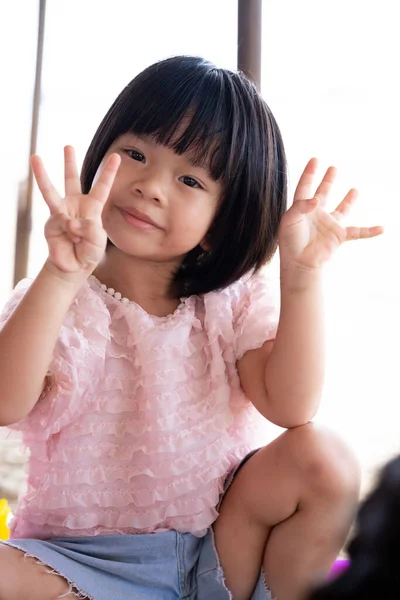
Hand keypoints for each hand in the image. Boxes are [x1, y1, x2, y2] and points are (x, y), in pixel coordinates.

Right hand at [31, 146, 120, 276]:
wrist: (73, 266)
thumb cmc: (89, 251)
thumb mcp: (97, 240)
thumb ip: (89, 228)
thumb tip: (70, 221)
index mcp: (92, 208)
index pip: (102, 187)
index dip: (109, 172)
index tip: (116, 156)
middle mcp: (75, 206)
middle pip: (72, 180)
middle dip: (69, 163)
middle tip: (68, 146)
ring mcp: (61, 212)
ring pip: (51, 191)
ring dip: (42, 175)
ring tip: (35, 157)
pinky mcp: (51, 223)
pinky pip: (61, 221)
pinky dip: (69, 230)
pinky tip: (72, 238)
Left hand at [278, 158, 383, 271]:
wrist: (300, 263)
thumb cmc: (290, 243)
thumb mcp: (289, 221)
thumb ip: (301, 206)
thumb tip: (317, 198)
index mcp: (301, 209)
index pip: (305, 187)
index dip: (309, 173)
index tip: (315, 159)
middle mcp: (316, 215)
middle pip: (323, 193)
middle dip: (327, 181)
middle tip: (333, 168)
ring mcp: (329, 224)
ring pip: (342, 209)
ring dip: (349, 200)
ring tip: (355, 190)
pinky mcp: (339, 235)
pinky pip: (358, 232)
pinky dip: (370, 231)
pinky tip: (382, 229)